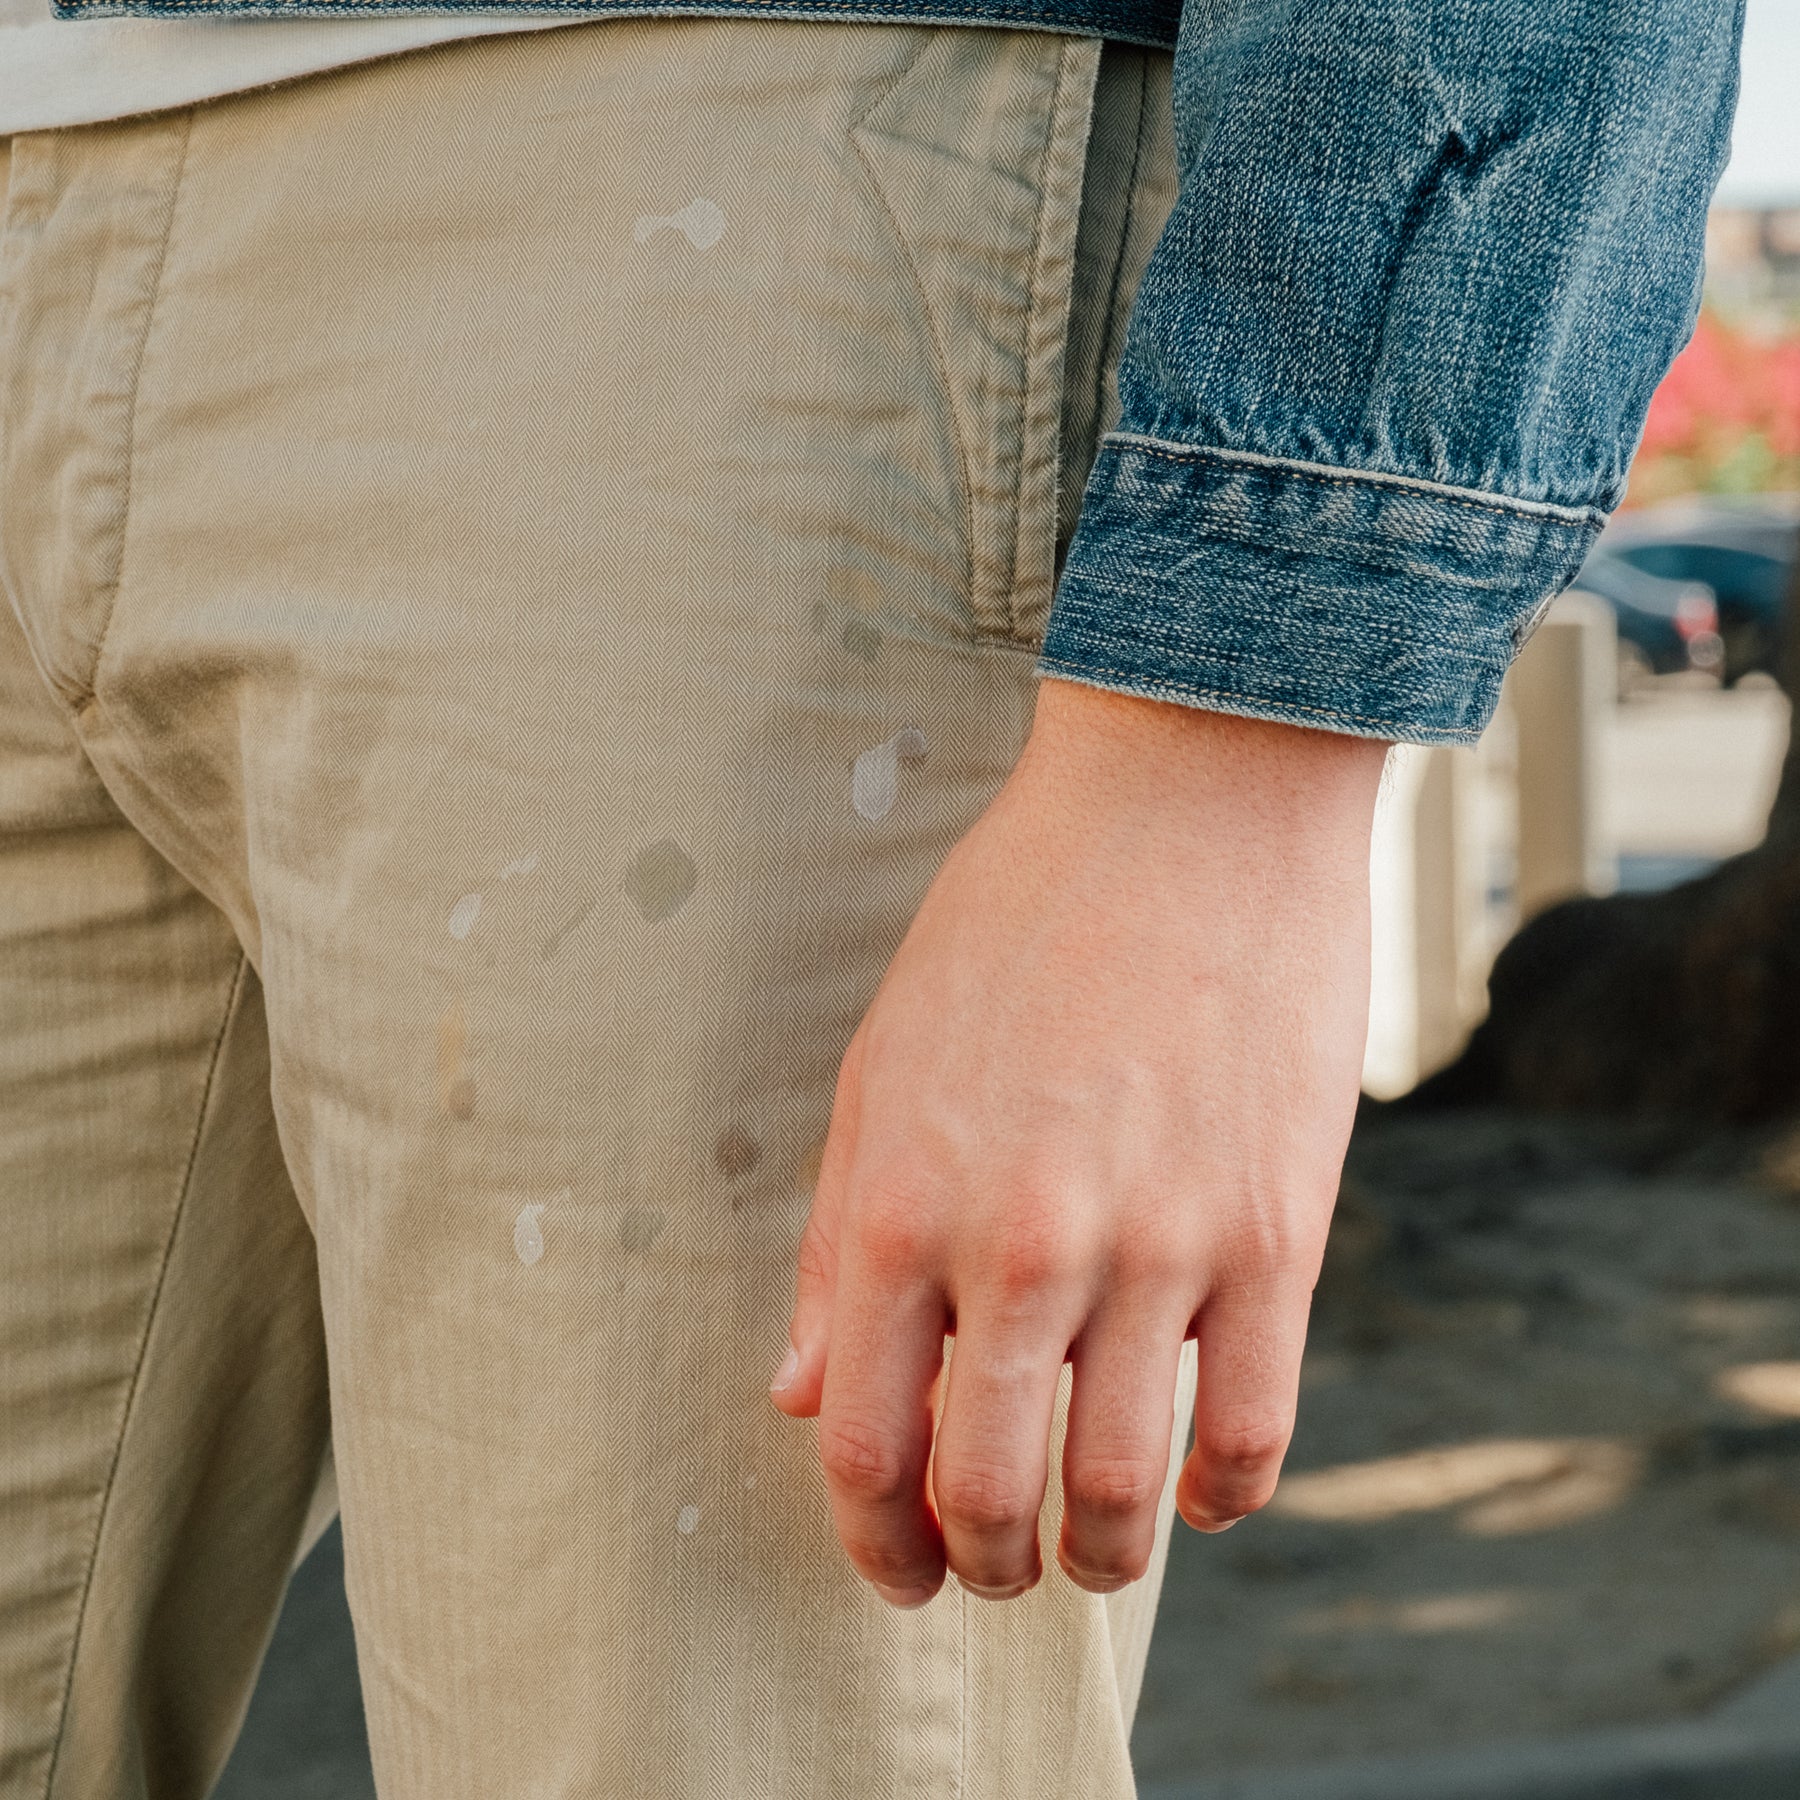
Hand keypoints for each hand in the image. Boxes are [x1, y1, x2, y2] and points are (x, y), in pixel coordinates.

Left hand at [770, 678, 1386, 1604]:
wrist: (1186, 806)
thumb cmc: (1017, 925)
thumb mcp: (883, 1067)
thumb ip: (835, 1244)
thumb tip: (800, 1397)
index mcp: (901, 1202)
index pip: (863, 1440)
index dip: (871, 1538)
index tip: (896, 1567)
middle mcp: (1018, 1243)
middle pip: (985, 1493)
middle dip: (976, 1565)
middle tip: (989, 1569)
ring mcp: (1156, 1243)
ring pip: (1120, 1492)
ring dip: (1099, 1557)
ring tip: (1094, 1550)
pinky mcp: (1275, 1231)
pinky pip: (1251, 1433)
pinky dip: (1222, 1500)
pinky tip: (1199, 1490)